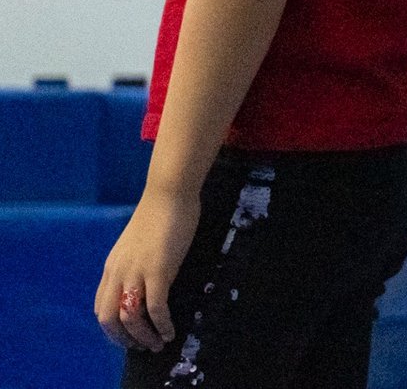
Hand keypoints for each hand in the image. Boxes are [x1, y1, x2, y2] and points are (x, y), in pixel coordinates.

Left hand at [96, 187, 199, 351]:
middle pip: (109, 319)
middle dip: (125, 339)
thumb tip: (142, 282)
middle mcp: (118, 273)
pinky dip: (162, 324)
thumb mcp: (137, 244)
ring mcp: (136, 272)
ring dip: (144, 337)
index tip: (129, 336)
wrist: (169, 194)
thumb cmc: (158, 213)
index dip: (112, 328)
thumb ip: (134, 264)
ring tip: (159, 343)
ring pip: (130, 318)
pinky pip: (156, 307)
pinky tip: (171, 330)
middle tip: (142, 347)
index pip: (101, 307)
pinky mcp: (158, 271)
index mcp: (112, 267)